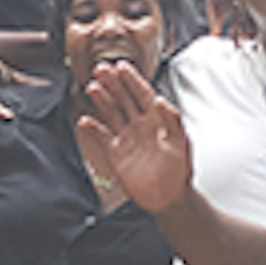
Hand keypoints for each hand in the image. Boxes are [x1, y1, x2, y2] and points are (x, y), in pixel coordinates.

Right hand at [72, 59, 191, 211]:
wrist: (169, 198)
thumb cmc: (180, 171)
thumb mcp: (181, 143)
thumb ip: (172, 121)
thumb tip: (161, 100)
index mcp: (158, 119)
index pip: (143, 93)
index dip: (132, 79)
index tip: (121, 66)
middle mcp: (141, 125)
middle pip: (124, 98)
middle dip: (113, 83)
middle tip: (101, 69)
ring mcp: (128, 138)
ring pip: (112, 113)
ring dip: (102, 99)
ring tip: (92, 86)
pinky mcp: (117, 153)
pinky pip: (102, 136)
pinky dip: (93, 129)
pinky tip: (85, 120)